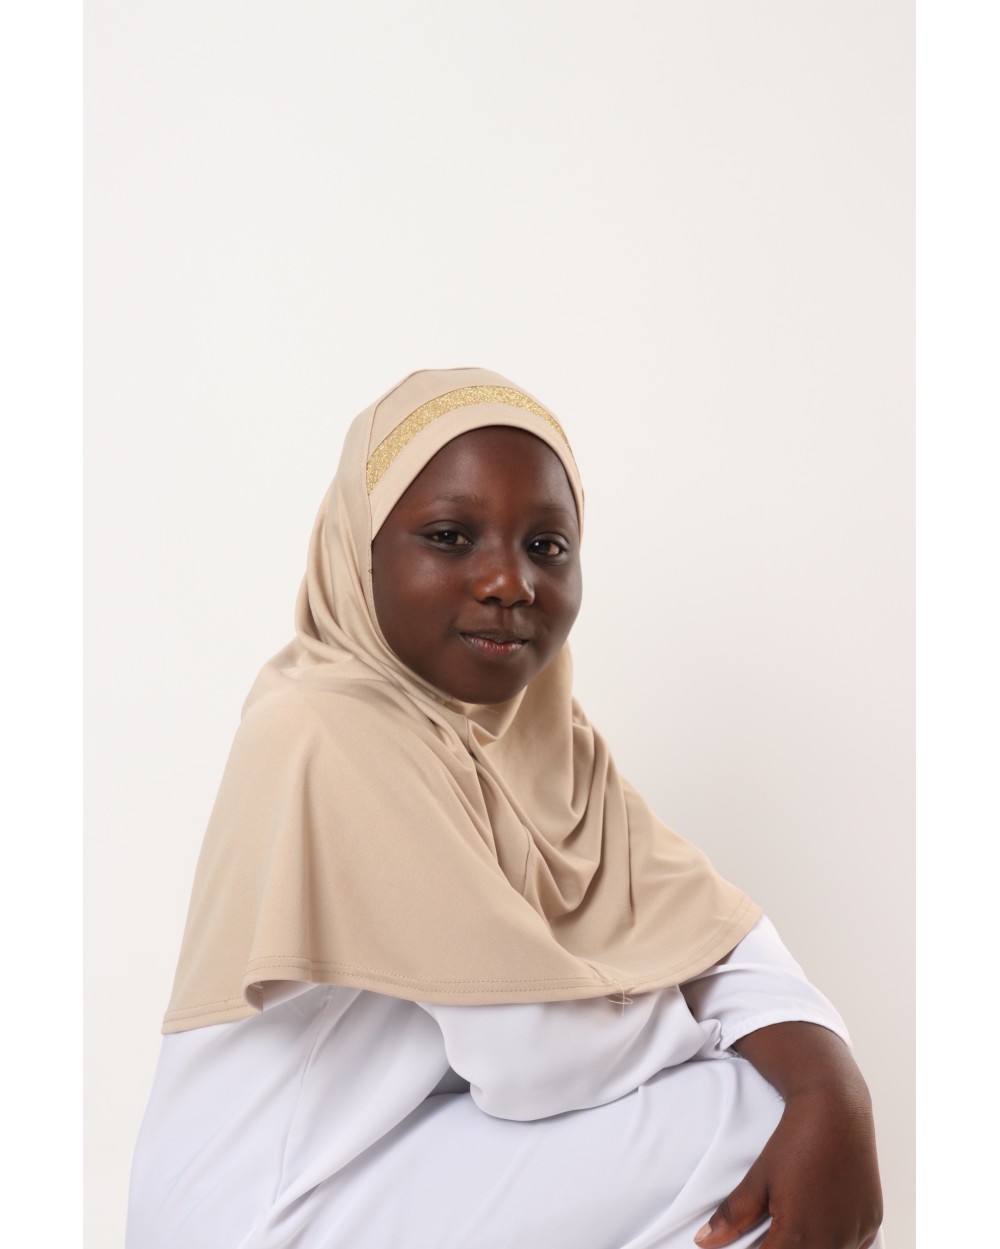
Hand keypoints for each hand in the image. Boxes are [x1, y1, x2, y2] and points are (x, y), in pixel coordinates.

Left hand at [694, 1023, 882, 1248]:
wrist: (836, 1109)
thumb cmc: (794, 1142)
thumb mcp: (758, 1178)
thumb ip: (732, 1216)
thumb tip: (703, 1242)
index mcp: (798, 1235)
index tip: (753, 1242)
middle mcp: (833, 1242)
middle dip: (783, 1247)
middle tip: (773, 1229)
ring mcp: (856, 1233)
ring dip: (810, 1246)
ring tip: (795, 1224)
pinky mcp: (872, 1223)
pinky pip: (853, 1247)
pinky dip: (836, 1243)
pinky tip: (822, 1224)